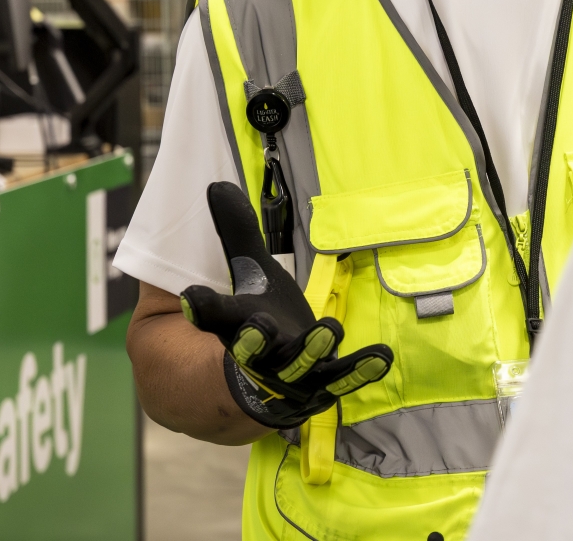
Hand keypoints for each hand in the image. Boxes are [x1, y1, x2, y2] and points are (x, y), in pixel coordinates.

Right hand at [180, 182, 392, 427]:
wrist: (262, 381)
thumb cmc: (256, 316)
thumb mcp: (249, 272)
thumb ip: (237, 233)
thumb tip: (217, 186)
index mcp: (233, 326)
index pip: (213, 315)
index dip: (202, 307)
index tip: (191, 299)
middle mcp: (256, 357)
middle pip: (250, 352)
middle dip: (253, 343)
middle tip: (259, 327)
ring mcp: (288, 375)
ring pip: (297, 368)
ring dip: (312, 351)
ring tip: (327, 330)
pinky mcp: (320, 385)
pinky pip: (340, 380)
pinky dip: (360, 370)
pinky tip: (382, 356)